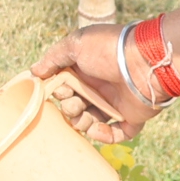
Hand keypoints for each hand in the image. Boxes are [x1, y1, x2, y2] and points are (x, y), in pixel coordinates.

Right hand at [31, 25, 159, 142]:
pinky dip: (104, 136)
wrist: (145, 62)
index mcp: (86, 70)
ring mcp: (115, 103)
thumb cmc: (108, 50)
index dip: (58, 92)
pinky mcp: (130, 118)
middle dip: (69, 108)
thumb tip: (34, 72)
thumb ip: (53, 57)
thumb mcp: (76, 44)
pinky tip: (97, 129)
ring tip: (84, 117)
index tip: (59, 90)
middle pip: (75, 106)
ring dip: (82, 123)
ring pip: (91, 122)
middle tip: (74, 103)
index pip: (64, 87)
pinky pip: (116, 134)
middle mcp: (99, 87)